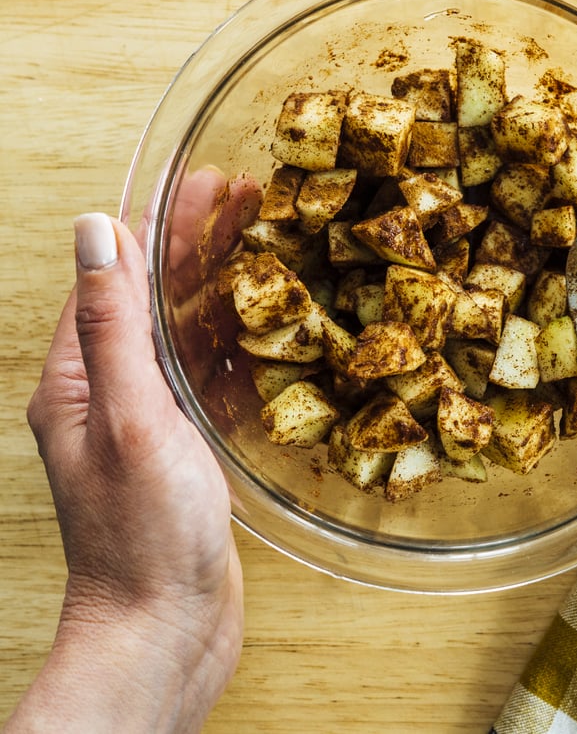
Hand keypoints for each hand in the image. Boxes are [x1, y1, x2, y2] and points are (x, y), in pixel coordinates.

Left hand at [8, 210, 243, 732]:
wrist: (164, 630)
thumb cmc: (142, 536)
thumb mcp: (129, 419)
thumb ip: (112, 326)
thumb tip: (97, 231)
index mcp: (79, 378)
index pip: (119, 276)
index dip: (160, 222)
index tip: (202, 181)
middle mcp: (110, 391)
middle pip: (155, 297)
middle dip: (197, 243)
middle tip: (246, 197)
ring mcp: (149, 418)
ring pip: (186, 332)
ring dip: (220, 283)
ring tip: (261, 242)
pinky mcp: (184, 444)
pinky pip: (209, 376)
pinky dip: (234, 341)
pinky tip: (263, 321)